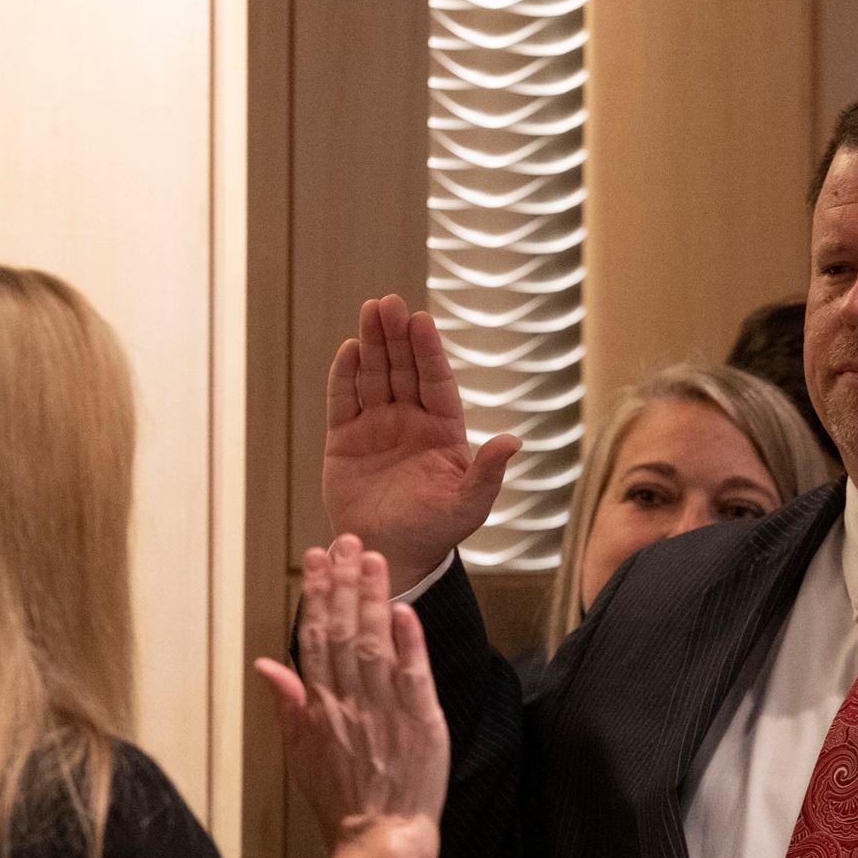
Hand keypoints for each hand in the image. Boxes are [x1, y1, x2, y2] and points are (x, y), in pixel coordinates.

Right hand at [257, 536, 448, 835]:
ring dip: (373, 599)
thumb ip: (287, 704)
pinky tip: (404, 610)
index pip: (315, 639)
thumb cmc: (342, 800)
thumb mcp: (300, 754)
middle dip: (343, 583)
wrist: (381, 840)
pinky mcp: (421, 722)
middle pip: (343, 632)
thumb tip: (266, 664)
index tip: (317, 559)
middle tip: (345, 541)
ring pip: (374, 645)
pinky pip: (413, 676)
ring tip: (372, 558)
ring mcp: (385, 711)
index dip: (317, 596)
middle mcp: (350, 703)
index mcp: (320, 708)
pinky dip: (409, 643)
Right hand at [323, 295, 520, 592]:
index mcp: (442, 429)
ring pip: (374, 375)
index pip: (436, 380)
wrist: (391, 554)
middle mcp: (409, 419)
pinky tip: (348, 349)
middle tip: (390, 302)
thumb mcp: (469, 504)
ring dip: (371, 343)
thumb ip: (487, 472)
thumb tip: (514, 442)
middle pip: (402, 368)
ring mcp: (376, 425)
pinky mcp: (345, 438)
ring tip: (370, 311)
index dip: (428, 351)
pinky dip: (344, 375)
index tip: (422, 321)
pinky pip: (343, 399)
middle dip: (396, 336)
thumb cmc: (436, 530)